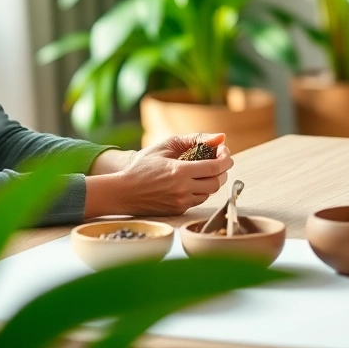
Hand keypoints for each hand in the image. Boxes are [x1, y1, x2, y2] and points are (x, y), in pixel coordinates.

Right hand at [87, 133, 232, 216]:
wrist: (123, 192)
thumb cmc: (142, 166)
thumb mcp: (166, 146)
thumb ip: (194, 139)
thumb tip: (220, 137)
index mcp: (180, 172)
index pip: (215, 167)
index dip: (225, 159)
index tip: (225, 152)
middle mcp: (183, 189)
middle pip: (217, 182)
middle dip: (222, 170)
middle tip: (219, 160)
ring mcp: (181, 202)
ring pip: (209, 193)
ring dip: (212, 180)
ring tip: (205, 170)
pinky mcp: (178, 210)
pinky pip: (198, 200)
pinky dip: (201, 190)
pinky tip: (193, 181)